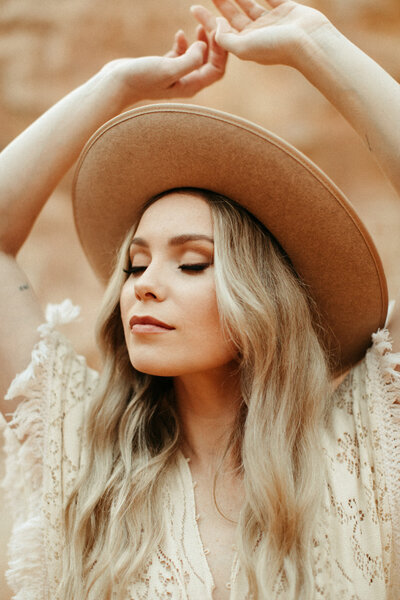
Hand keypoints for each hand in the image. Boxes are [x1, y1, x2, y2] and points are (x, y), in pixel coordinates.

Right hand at [100, 25, 227, 108]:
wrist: (115, 84)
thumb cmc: (140, 79)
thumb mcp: (167, 69)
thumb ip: (189, 60)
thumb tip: (203, 47)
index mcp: (191, 86)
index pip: (217, 69)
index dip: (221, 50)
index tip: (217, 29)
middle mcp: (187, 83)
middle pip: (209, 62)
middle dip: (213, 42)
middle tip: (211, 21)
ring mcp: (176, 76)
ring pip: (197, 57)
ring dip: (201, 40)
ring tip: (199, 23)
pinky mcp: (165, 68)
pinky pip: (182, 54)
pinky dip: (184, 43)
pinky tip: (180, 33)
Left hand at [191, 0, 330, 67]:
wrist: (309, 42)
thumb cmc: (276, 47)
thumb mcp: (244, 47)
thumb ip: (225, 39)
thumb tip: (217, 24)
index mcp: (246, 46)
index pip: (222, 32)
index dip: (207, 20)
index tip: (193, 8)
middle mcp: (258, 35)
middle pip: (234, 17)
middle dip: (220, 3)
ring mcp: (272, 22)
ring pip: (249, 4)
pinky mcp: (286, 9)